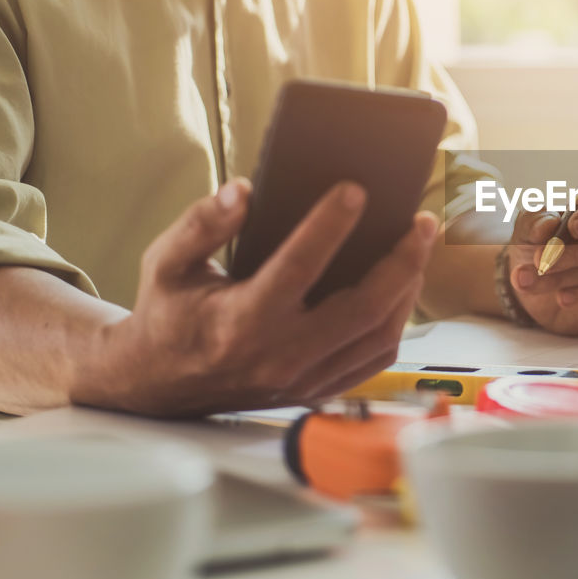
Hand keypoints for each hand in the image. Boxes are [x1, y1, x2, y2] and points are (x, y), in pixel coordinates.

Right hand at [71, 179, 436, 416]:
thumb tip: (243, 190)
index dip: (330, 225)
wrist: (157, 386)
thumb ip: (201, 224)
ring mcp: (302, 379)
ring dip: (408, 290)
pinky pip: (373, 359)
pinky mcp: (315, 390)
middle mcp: (278, 356)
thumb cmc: (168, 316)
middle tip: (420, 221)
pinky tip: (403, 287)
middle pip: (363, 308)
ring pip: (378, 336)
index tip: (356, 189)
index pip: (298, 267)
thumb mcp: (165, 263)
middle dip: (402, 260)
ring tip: (417, 248)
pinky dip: (396, 322)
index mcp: (241, 323)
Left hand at [505, 188, 577, 335]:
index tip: (574, 226)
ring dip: (563, 276)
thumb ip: (534, 221)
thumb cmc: (540, 244)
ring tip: (528, 280)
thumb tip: (548, 225)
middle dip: (577, 252)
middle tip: (541, 259)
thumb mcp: (528, 227)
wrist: (531, 284)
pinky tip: (562, 298)